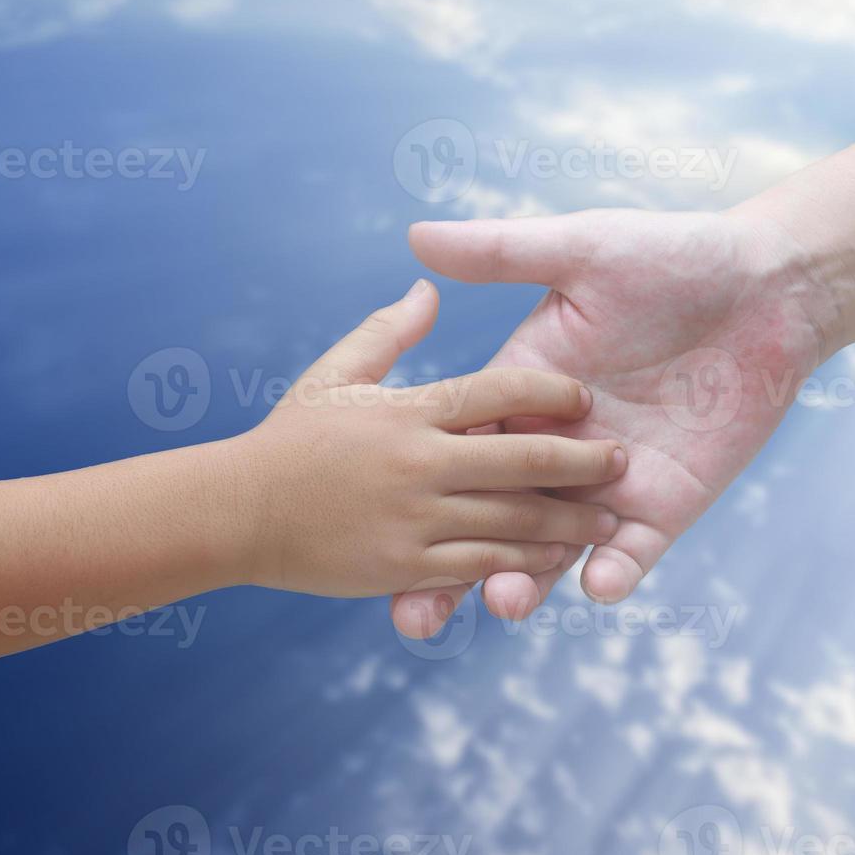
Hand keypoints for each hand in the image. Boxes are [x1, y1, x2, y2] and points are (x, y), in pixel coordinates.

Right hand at [238, 279, 627, 599]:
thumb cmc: (285, 437)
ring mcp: (416, 519)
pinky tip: (560, 563)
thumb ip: (388, 331)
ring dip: (569, 519)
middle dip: (581, 460)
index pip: (496, 389)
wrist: (233, 512)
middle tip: (621, 459)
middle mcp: (421, 463)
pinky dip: (527, 564)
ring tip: (608, 517)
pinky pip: (484, 566)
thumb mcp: (336, 370)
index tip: (582, 394)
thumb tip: (429, 287)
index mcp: (410, 410)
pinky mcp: (406, 567)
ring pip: (515, 520)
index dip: (547, 389)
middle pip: (522, 456)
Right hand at [390, 210, 827, 636]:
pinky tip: (599, 586)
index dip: (415, 488)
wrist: (769, 288)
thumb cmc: (671, 256)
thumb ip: (500, 252)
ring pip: (551, 546)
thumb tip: (415, 234)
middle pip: (490, 515)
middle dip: (454, 566)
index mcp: (522, 393)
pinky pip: (632, 552)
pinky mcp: (664, 505)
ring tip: (501, 601)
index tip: (370, 526)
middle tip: (415, 612)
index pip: (458, 449)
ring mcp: (607, 483)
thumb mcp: (579, 249)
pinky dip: (615, 572)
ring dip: (524, 578)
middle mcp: (555, 446)